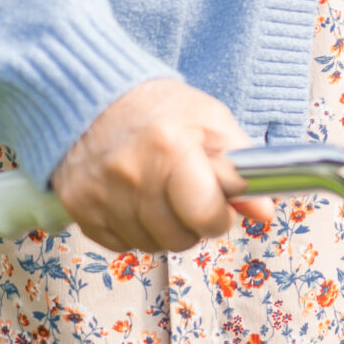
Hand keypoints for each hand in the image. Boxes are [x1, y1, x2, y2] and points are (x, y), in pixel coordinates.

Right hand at [51, 78, 271, 252]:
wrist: (95, 98)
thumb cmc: (160, 109)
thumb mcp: (212, 123)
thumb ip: (241, 169)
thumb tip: (265, 212)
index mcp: (170, 148)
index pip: (205, 215)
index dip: (221, 215)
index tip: (221, 203)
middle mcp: (130, 174)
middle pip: (179, 238)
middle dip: (194, 222)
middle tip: (191, 194)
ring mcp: (99, 194)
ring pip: (151, 246)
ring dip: (165, 228)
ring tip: (163, 194)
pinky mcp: (78, 208)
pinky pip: (121, 244)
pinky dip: (135, 229)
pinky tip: (137, 200)